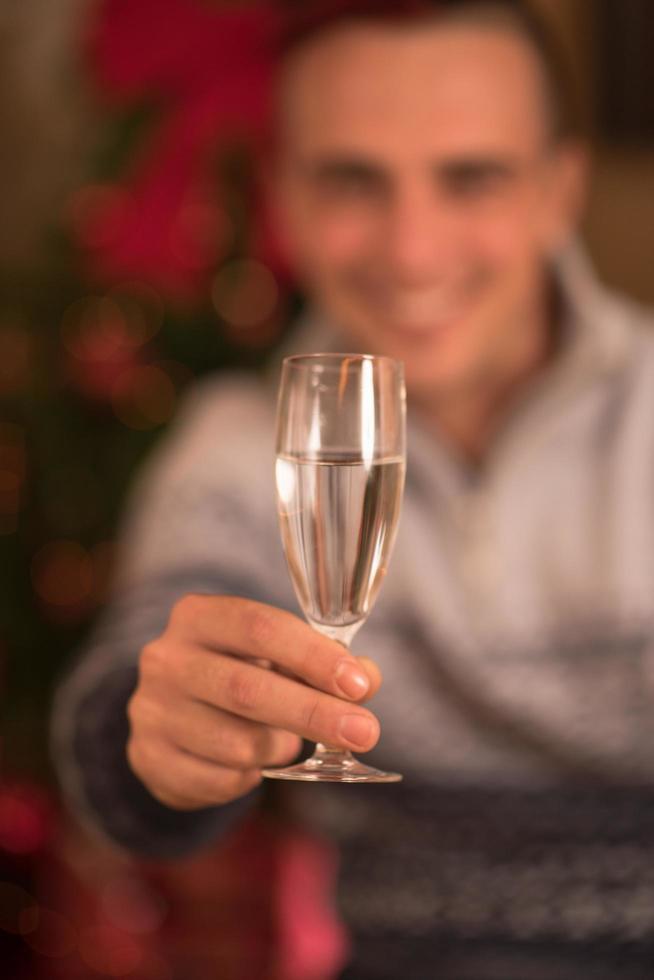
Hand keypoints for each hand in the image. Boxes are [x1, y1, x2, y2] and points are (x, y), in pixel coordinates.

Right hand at [127, 595, 381, 809]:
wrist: (174, 715)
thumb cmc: (240, 673)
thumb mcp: (278, 656)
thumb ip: (326, 663)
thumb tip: (366, 680)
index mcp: (198, 616)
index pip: (260, 628)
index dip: (313, 656)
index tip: (358, 685)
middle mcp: (166, 658)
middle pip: (247, 689)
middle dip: (314, 713)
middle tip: (365, 732)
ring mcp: (150, 710)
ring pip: (236, 743)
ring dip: (279, 748)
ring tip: (286, 742)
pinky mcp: (148, 759)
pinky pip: (220, 780)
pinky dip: (249, 777)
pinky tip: (249, 762)